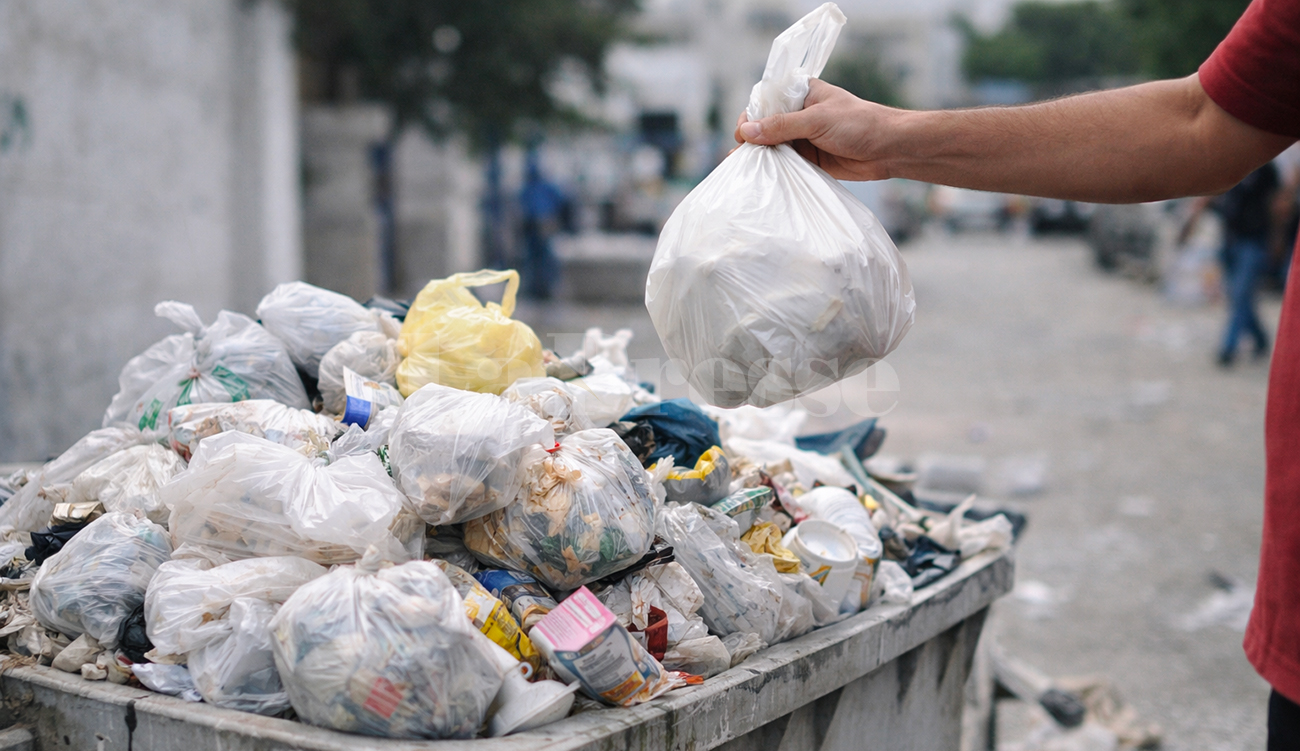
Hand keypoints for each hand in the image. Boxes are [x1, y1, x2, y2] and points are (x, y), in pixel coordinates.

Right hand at [733, 79, 898, 180]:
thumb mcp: (816, 120)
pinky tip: (760, 178)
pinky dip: (773, 170)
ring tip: (743, 170)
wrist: (889, 148)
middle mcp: (798, 114)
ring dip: (760, 157)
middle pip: (764, 125)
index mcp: (800, 93)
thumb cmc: (858, 124)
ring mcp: (802, 137)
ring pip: (772, 146)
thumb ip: (781, 126)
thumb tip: (746, 131)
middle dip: (751, 139)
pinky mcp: (808, 158)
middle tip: (739, 156)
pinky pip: (784, 163)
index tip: (743, 134)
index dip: (750, 116)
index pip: (765, 101)